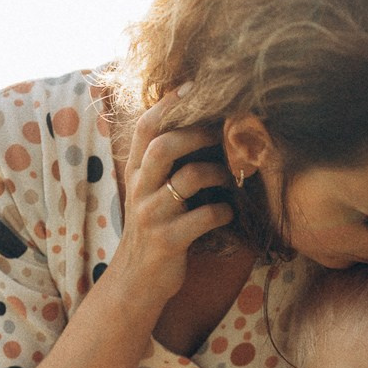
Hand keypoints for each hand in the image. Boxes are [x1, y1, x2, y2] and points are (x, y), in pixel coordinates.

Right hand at [113, 91, 235, 304]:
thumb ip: (165, 164)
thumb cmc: (155, 230)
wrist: (137, 281)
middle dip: (196, 134)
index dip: (167, 105)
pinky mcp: (168, 241)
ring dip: (216, 173)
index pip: (144, 128)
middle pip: (163, 148)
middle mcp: (139, 190)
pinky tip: (229, 212)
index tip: (193, 86)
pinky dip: (223, 211)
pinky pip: (203, 218)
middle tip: (222, 133)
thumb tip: (199, 125)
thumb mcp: (152, 193)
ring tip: (231, 176)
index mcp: (136, 173)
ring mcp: (151, 216)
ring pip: (187, 180)